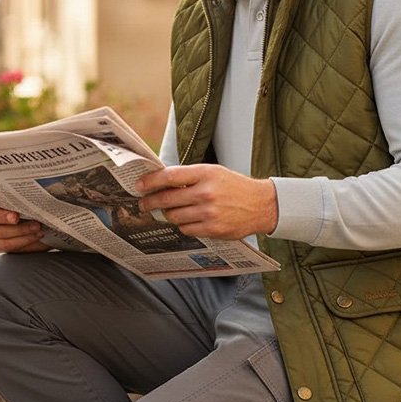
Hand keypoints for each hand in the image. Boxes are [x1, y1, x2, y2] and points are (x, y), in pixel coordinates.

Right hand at [0, 185, 49, 253]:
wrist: (50, 221)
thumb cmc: (40, 202)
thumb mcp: (38, 192)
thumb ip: (31, 186)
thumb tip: (38, 174)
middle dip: (1, 216)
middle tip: (16, 217)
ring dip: (18, 230)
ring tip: (36, 226)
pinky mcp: (3, 242)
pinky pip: (6, 244)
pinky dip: (22, 240)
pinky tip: (36, 234)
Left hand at [136, 164, 277, 240]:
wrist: (261, 205)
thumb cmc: (235, 187)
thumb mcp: (214, 172)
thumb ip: (190, 176)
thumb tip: (162, 182)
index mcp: (205, 173)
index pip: (170, 176)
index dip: (150, 181)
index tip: (139, 185)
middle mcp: (206, 193)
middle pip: (167, 199)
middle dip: (151, 202)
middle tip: (144, 203)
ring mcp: (209, 212)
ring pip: (174, 216)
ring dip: (168, 214)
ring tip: (168, 211)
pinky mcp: (213, 229)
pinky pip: (186, 228)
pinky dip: (182, 224)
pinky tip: (186, 219)